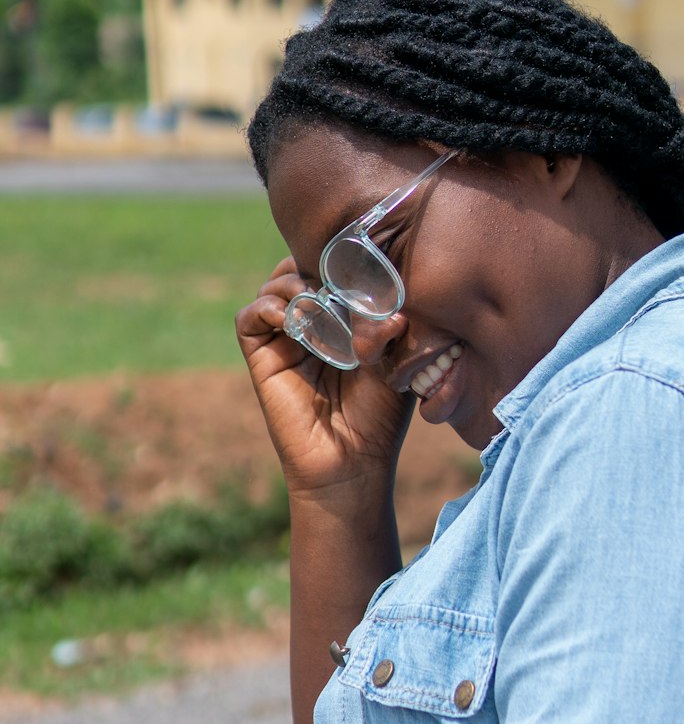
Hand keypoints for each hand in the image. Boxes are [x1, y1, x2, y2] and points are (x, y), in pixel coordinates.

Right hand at [235, 257, 413, 499]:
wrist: (354, 463)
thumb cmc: (381, 417)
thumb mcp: (394, 363)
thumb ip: (390, 328)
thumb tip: (390, 306)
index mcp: (340, 321)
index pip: (329, 272)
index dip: (339, 260)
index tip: (361, 262)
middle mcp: (310, 326)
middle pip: (297, 270)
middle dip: (315, 266)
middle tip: (337, 279)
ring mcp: (283, 341)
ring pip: (272, 287)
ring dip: (293, 283)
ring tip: (318, 300)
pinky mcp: (262, 360)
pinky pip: (250, 318)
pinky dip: (267, 307)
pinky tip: (294, 318)